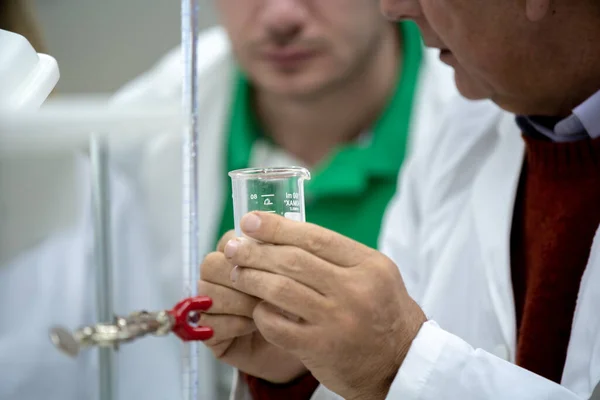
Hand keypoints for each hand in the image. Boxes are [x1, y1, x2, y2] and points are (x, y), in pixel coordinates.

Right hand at [198, 231, 307, 382]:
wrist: (308, 346)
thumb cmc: (303, 307)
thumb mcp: (298, 275)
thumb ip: (283, 251)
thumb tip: (263, 230)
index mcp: (242, 257)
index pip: (229, 242)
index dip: (248, 252)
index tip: (273, 265)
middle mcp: (222, 277)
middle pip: (211, 264)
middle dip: (241, 277)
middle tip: (268, 290)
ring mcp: (213, 304)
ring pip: (208, 291)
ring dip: (239, 300)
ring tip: (264, 309)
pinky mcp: (211, 332)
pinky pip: (209, 321)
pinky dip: (234, 322)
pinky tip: (255, 326)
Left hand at [223, 212, 426, 399]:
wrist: (400, 363)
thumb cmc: (381, 313)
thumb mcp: (373, 275)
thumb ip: (337, 255)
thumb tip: (283, 233)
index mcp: (369, 265)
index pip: (315, 237)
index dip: (277, 227)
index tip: (251, 220)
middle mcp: (355, 290)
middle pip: (293, 261)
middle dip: (256, 251)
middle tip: (234, 247)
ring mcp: (337, 320)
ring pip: (280, 289)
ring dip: (251, 278)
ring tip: (236, 273)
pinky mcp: (320, 347)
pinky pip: (277, 325)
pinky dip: (261, 313)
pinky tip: (256, 308)